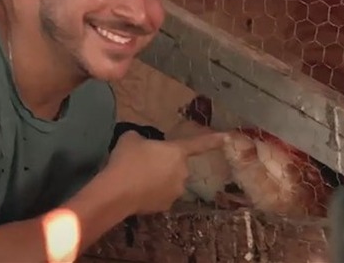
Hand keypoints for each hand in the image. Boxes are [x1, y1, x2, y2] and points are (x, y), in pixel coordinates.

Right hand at [105, 129, 228, 214]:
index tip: (226, 137)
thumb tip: (141, 144)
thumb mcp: (131, 139)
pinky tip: (138, 192)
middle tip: (143, 162)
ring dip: (159, 179)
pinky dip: (152, 193)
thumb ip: (141, 139)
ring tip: (138, 178)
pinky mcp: (165, 207)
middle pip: (176, 165)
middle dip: (164, 163)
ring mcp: (175, 192)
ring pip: (169, 182)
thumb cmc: (127, 160)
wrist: (117, 192)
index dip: (213, 140)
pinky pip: (161, 195)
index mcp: (176, 152)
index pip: (198, 144)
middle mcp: (182, 173)